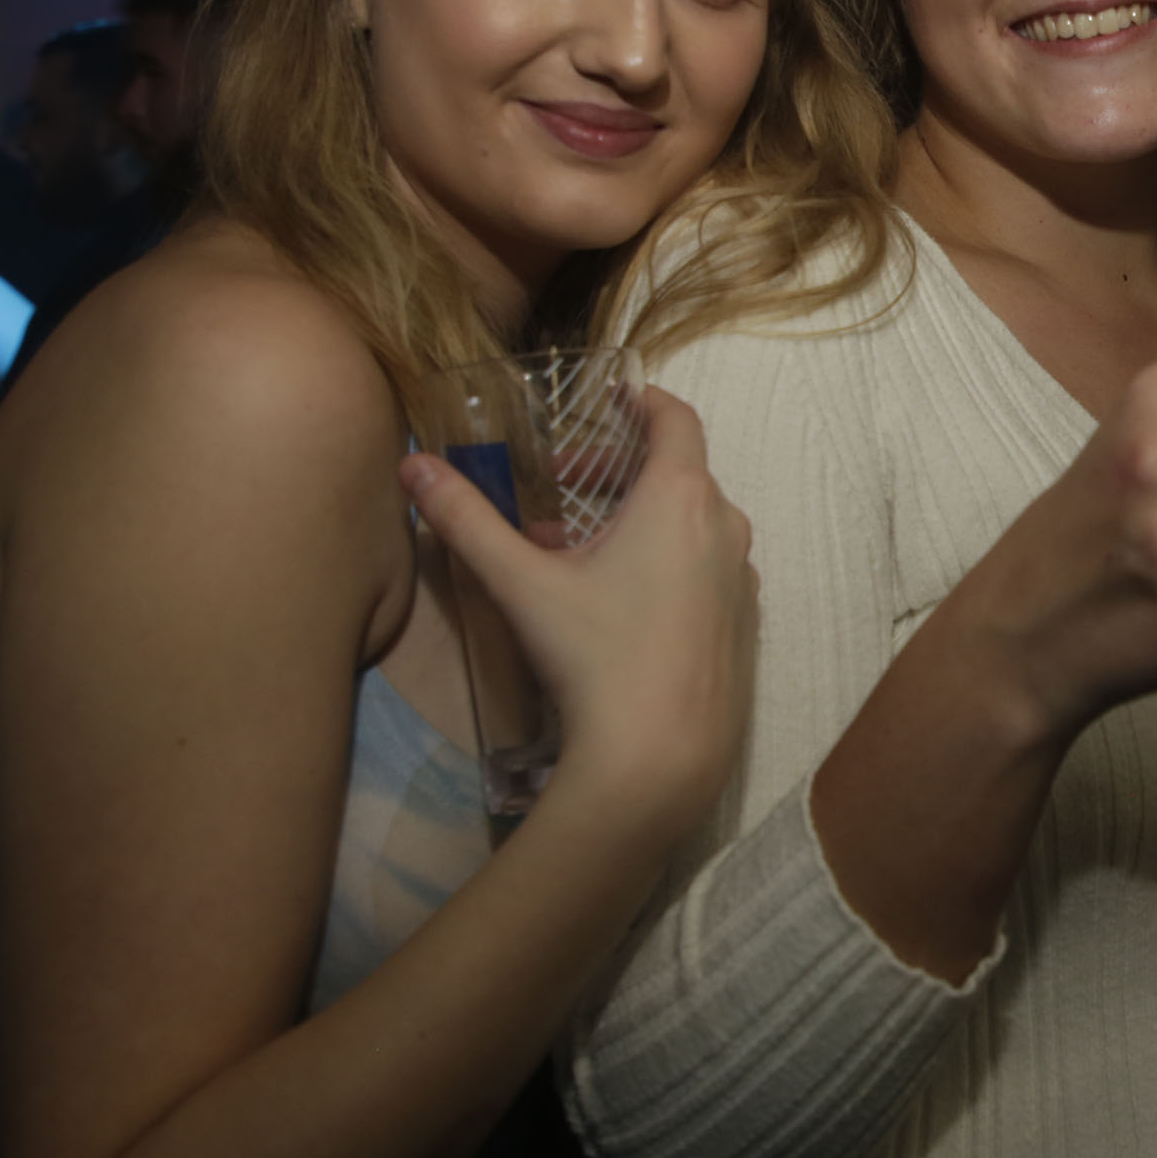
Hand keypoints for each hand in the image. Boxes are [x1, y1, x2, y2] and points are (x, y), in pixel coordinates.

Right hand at [401, 390, 754, 824]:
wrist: (659, 756)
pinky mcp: (744, 624)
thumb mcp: (522, 582)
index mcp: (682, 497)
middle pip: (679, 471)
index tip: (609, 401)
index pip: (676, 418)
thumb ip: (466, 519)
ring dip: (641, 519)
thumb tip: (412, 466)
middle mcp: (725, 526)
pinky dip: (667, 561)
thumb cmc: (594, 655)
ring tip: (579, 548)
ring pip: (694, 523)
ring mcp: (742, 578)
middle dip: (619, 467)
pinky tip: (618, 601)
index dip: (641, 401)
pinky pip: (707, 569)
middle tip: (564, 482)